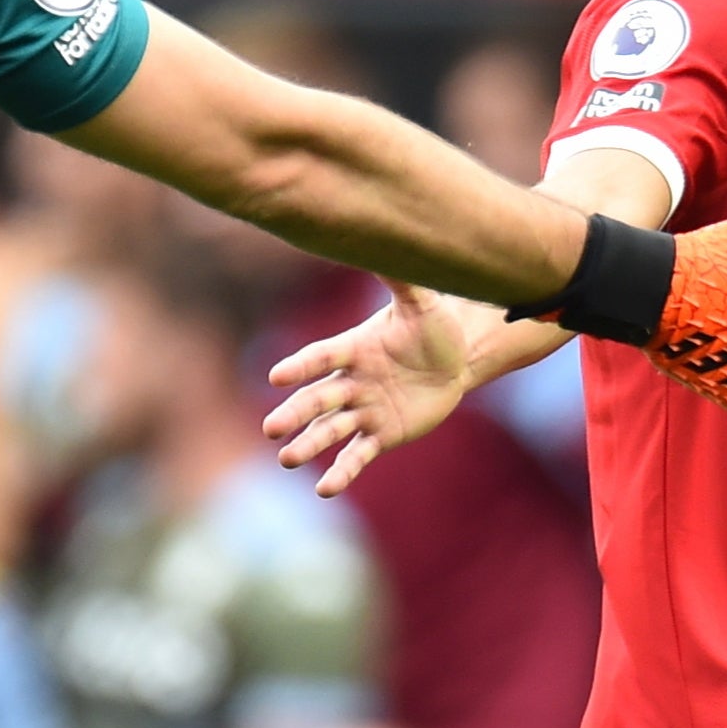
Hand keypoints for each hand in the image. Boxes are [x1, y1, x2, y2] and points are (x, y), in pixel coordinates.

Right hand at [264, 282, 477, 497]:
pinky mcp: (379, 435)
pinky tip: (324, 488)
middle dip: (295, 414)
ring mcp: (363, 410)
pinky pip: (357, 455)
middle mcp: (351, 381)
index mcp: (353, 348)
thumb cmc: (434, 328)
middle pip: (318, 399)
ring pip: (330, 429)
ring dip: (309, 444)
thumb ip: (401, 279)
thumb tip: (384, 239)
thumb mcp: (423, 303)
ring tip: (287, 459)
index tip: (275, 376)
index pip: (321, 357)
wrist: (455, 361)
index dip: (301, 367)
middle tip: (271, 428)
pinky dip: (341, 471)